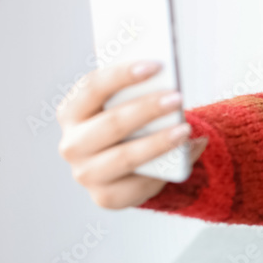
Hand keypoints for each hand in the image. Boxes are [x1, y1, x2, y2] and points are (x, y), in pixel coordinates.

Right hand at [56, 61, 207, 209]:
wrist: (124, 165)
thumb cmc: (128, 122)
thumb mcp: (128, 104)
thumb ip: (141, 92)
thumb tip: (170, 84)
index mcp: (72, 112)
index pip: (93, 87)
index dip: (123, 75)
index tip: (156, 65)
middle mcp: (72, 144)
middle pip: (110, 123)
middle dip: (146, 109)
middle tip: (177, 97)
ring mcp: (85, 174)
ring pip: (124, 157)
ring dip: (157, 142)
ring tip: (186, 129)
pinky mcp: (105, 197)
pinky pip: (139, 183)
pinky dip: (167, 167)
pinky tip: (190, 150)